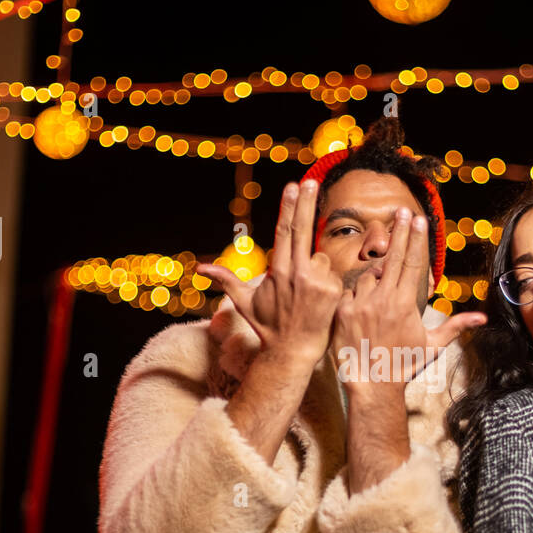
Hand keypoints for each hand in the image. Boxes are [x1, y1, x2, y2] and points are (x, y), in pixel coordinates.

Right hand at [196, 179, 343, 364]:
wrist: (292, 352)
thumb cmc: (269, 326)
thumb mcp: (244, 302)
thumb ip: (226, 280)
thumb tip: (199, 269)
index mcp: (277, 271)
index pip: (284, 232)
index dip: (289, 207)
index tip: (293, 185)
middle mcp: (295, 273)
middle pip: (302, 230)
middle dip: (306, 203)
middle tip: (311, 180)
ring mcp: (316, 282)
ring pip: (321, 258)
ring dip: (317, 268)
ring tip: (308, 294)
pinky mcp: (332, 291)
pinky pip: (333, 274)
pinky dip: (329, 281)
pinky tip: (321, 300)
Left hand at [332, 208, 484, 395]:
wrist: (373, 385)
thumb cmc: (403, 365)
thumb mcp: (432, 346)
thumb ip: (455, 326)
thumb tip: (482, 319)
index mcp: (406, 303)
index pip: (413, 263)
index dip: (416, 239)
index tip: (418, 219)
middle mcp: (384, 299)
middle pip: (393, 257)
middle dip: (399, 232)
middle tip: (402, 210)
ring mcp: (361, 304)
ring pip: (368, 277)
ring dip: (374, 280)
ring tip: (379, 299)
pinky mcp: (342, 311)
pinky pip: (349, 292)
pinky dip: (356, 295)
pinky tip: (362, 308)